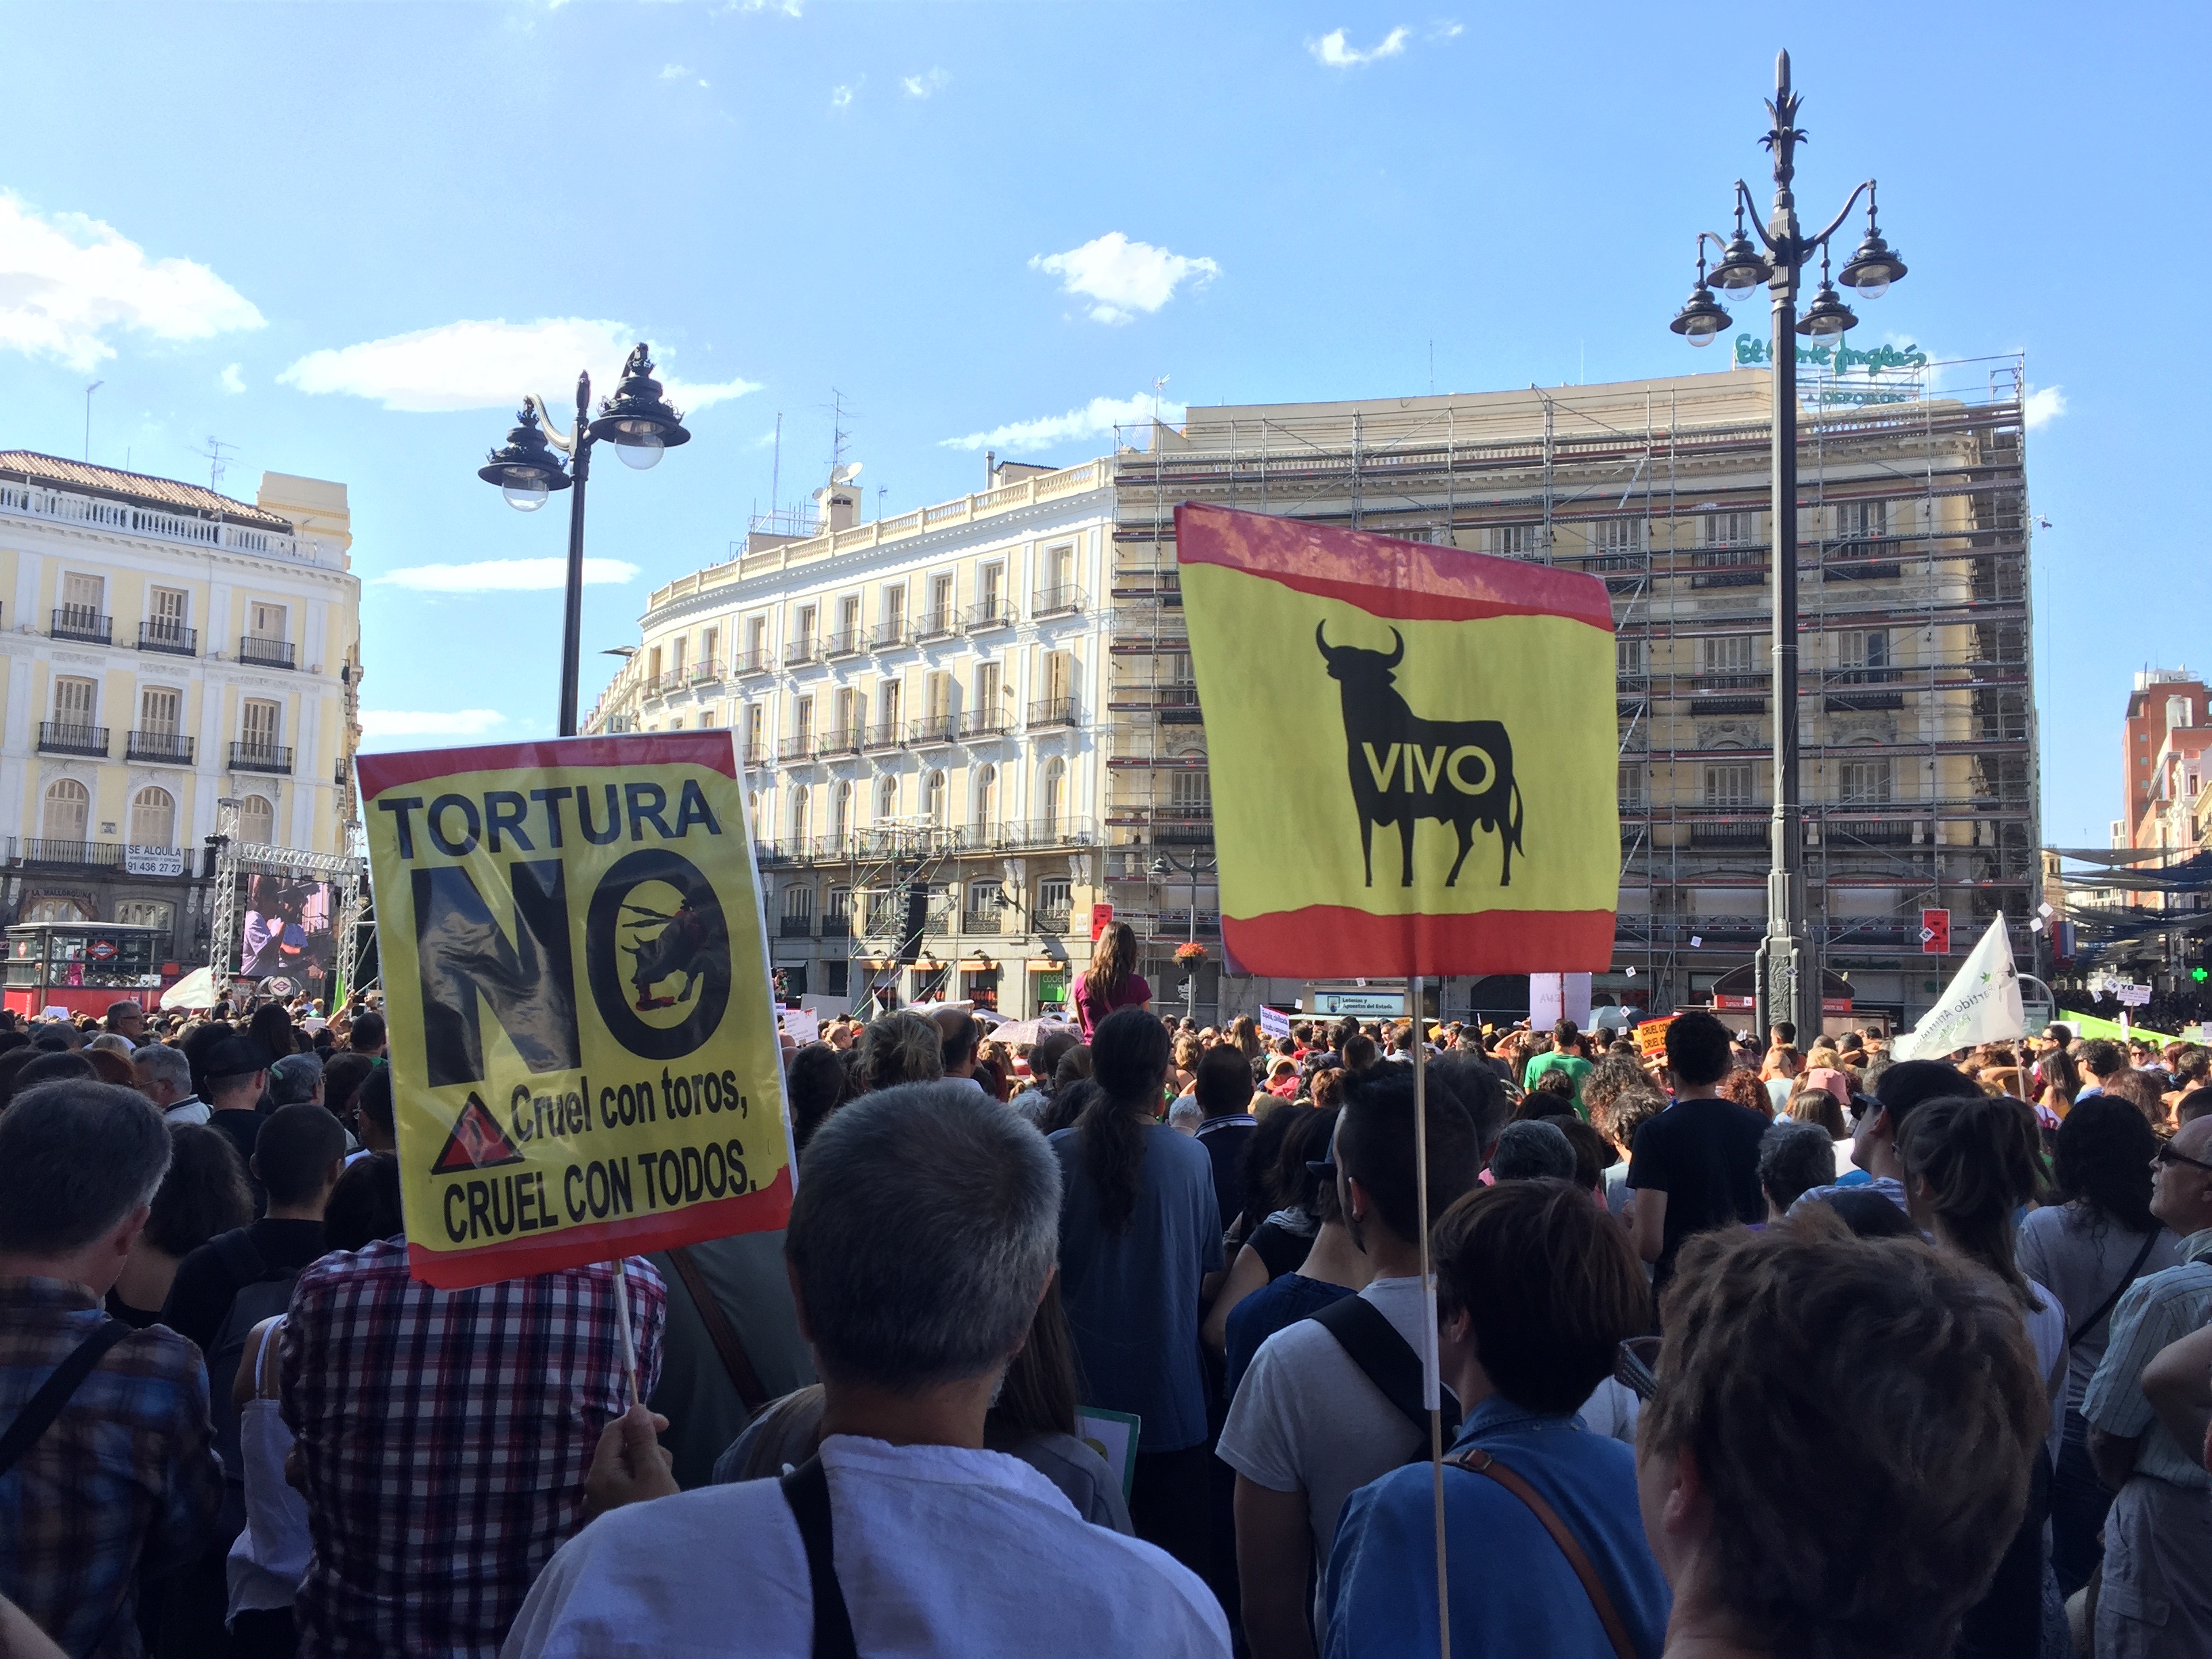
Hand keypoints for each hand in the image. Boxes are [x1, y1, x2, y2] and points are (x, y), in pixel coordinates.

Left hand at [583, 1404, 678, 1518]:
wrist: (651, 1565)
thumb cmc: (653, 1513)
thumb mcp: (653, 1472)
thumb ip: (643, 1440)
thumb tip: (634, 1409)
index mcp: (600, 1474)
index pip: (613, 1431)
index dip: (639, 1421)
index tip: (666, 1425)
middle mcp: (594, 1487)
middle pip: (621, 1450)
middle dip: (647, 1450)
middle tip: (665, 1469)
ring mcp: (601, 1504)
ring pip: (627, 1470)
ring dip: (648, 1469)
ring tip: (663, 1489)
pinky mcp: (611, 1516)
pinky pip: (627, 1488)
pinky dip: (643, 1487)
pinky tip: (655, 1500)